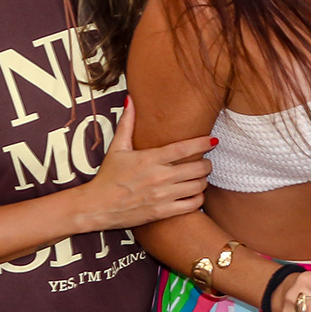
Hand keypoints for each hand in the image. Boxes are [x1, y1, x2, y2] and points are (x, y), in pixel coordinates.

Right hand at [84, 99, 213, 229]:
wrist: (97, 207)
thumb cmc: (108, 176)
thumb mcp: (116, 148)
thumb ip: (127, 123)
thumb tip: (130, 99)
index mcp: (149, 159)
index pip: (184, 148)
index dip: (203, 143)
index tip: (213, 141)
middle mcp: (159, 177)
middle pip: (197, 168)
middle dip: (206, 164)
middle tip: (205, 162)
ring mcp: (162, 196)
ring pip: (198, 186)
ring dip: (203, 181)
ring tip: (199, 177)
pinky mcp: (163, 212)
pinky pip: (192, 206)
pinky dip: (198, 199)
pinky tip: (194, 194)